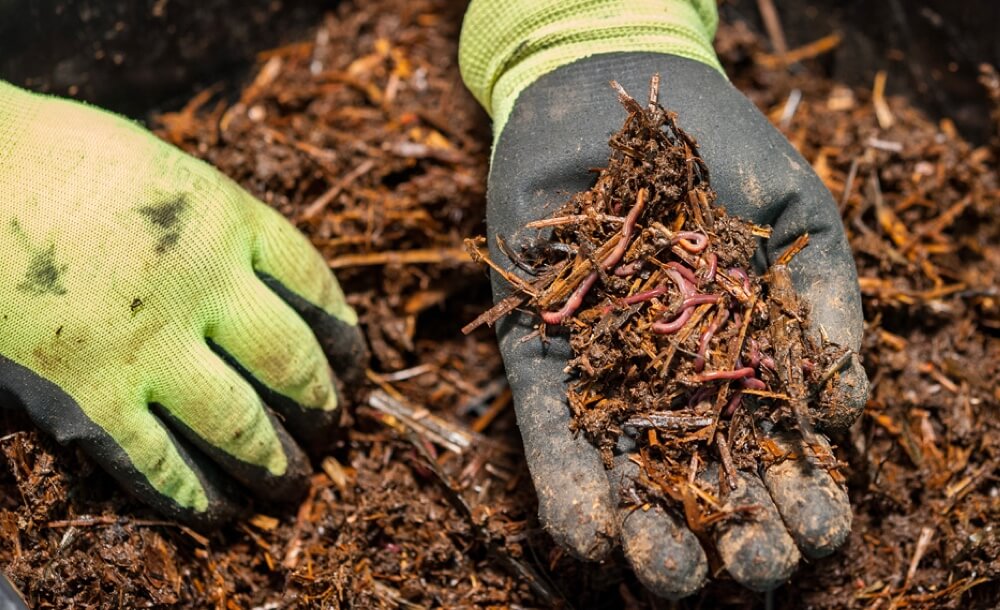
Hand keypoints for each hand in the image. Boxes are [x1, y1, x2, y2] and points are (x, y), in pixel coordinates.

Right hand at [0, 82, 367, 525]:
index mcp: (228, 220)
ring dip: (273, 462)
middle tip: (331, 428)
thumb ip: (217, 227)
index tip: (354, 364)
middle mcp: (204, 286)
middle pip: (291, 363)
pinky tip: (214, 510)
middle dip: (321, 406)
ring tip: (290, 481)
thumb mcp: (164, 171)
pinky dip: (192, 494)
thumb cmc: (55, 159)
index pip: (315, 288)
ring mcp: (148, 345)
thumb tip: (259, 282)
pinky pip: (156, 463)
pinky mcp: (88, 396)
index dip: (344, 336)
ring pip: (240, 425)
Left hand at [484, 55, 867, 594]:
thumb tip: (846, 410)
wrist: (609, 96)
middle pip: (710, 485)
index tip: (817, 525)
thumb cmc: (719, 150)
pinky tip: (590, 532)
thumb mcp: (797, 215)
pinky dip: (569, 486)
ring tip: (669, 570)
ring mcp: (608, 378)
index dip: (802, 499)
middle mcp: (678, 386)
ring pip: (631, 479)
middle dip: (736, 537)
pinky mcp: (539, 362)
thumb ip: (829, 302)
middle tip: (754, 564)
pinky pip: (551, 436)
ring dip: (651, 537)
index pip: (780, 454)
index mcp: (749, 365)